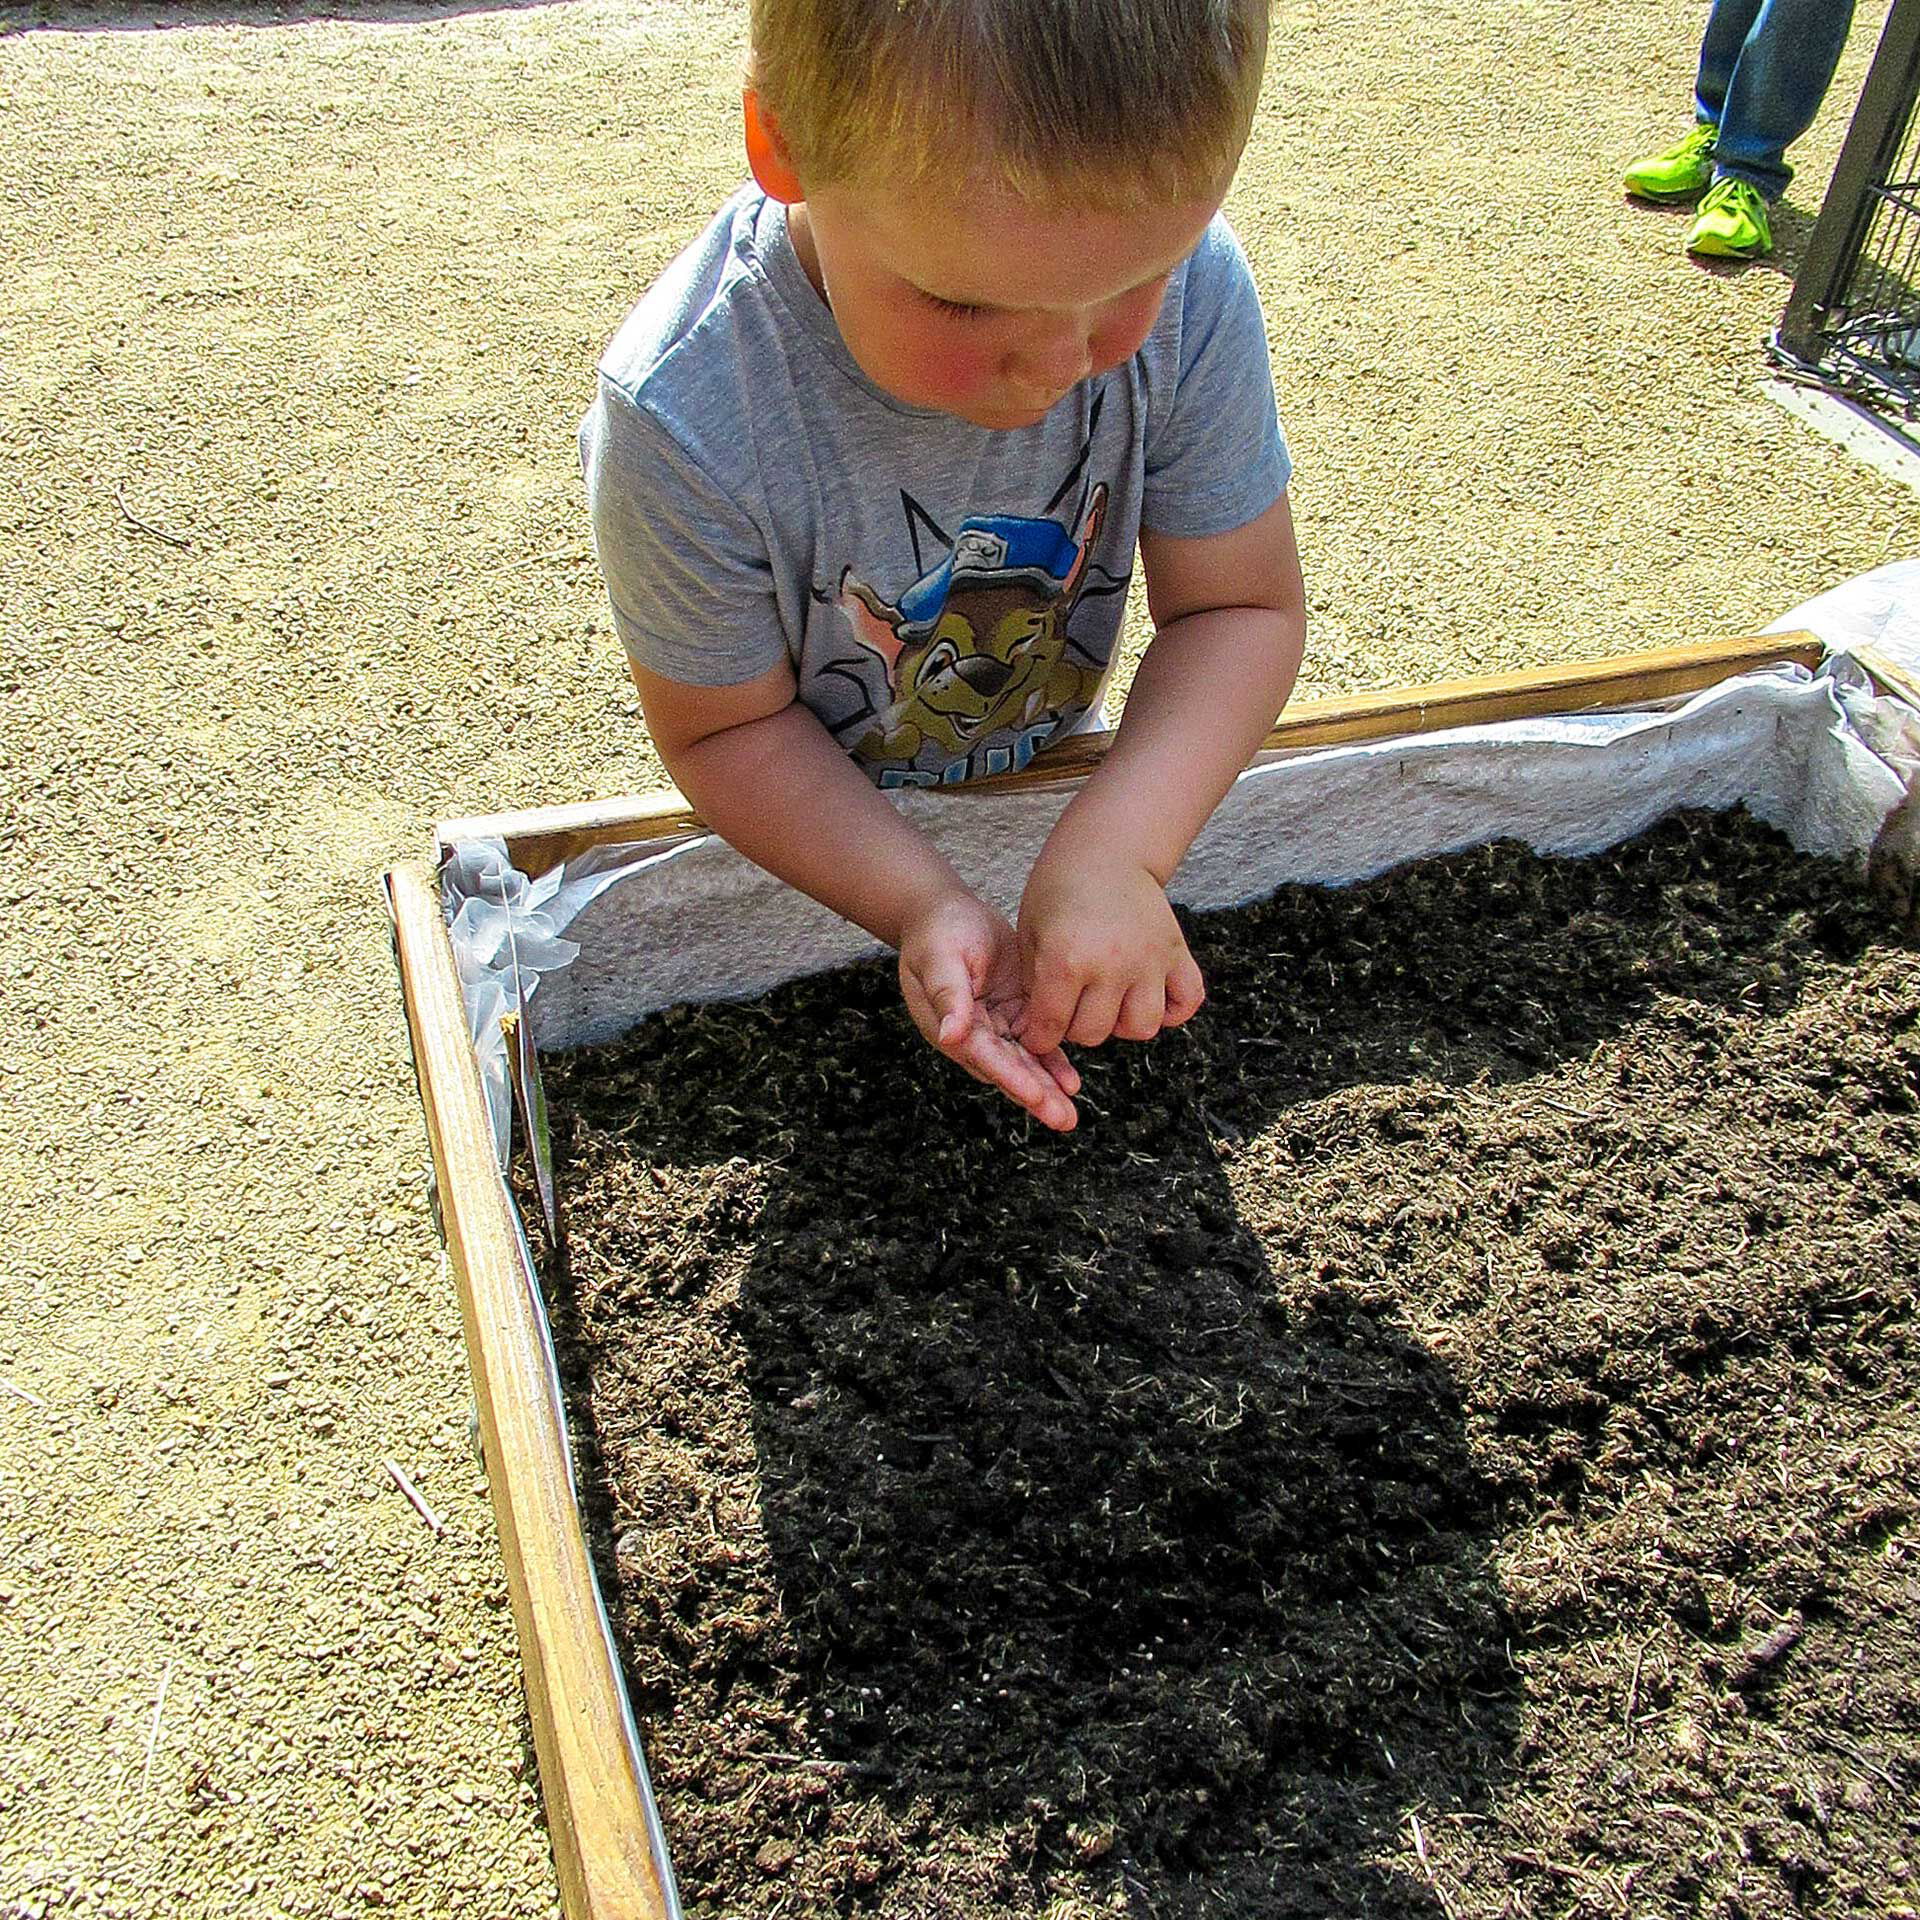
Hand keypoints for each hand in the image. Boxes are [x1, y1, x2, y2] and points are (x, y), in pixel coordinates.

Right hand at [897, 890, 1081, 1131]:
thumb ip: (947, 995)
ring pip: (1025, 1063)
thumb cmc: (936, 932)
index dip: (1011, 1077)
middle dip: (1035, 1096)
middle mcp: (974, 1034)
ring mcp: (996, 1024)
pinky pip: (1038, 1042)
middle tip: (1063, 1119)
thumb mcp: (938, 958)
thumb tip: (949, 1036)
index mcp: (951, 1026)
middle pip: (1008, 1070)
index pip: (984, 1057)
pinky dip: (1054, 1062)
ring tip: (1069, 1113)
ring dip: (1047, 1088)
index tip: (1036, 1095)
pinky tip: (1071, 1082)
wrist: (944, 911)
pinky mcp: (1016, 1011)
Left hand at [1017, 851, 1205, 1055]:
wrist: (1106, 848)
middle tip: (1070, 1008)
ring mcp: (1149, 960)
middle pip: (1094, 1033)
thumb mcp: (1030, 932)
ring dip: (1120, 1025)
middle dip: (1074, 1028)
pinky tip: (1147, 996)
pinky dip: (1171, 1011)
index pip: (1051, 1025)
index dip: (1039, 1035)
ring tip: (1108, 1003)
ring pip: (1142, 1028)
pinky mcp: (1177, 952)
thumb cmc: (1060, 886)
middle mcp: (1111, 964)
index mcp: (1066, 959)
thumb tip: (1045, 1024)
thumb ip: (1035, 983)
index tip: (1038, 1032)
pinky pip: (1187, 1002)